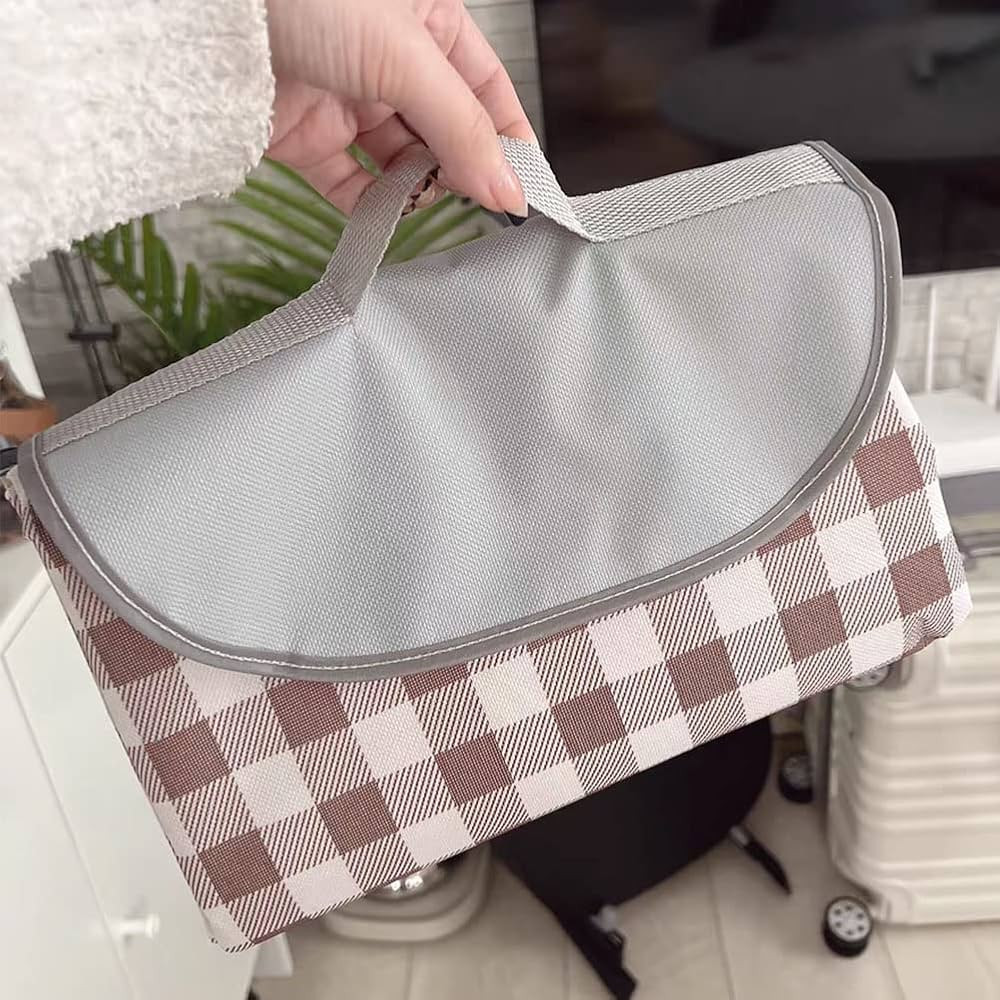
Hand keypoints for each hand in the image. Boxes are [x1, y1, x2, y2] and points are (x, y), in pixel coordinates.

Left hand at [265, 0, 533, 214]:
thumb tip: (506, 187)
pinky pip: (352, 186)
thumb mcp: (406, 57)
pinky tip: (388, 215)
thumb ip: (462, 128)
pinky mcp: (310, 138)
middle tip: (476, 200)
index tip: (525, 185)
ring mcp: (350, 101)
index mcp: (428, 22)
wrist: (208, 15)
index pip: (486, 89)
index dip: (508, 137)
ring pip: (402, 164)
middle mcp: (391, 62)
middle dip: (461, 168)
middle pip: (445, 132)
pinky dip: (372, 207)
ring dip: (418, 189)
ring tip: (424, 198)